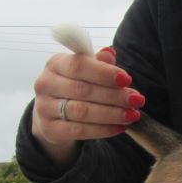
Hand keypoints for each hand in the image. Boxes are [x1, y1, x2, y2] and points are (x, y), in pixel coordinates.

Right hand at [31, 46, 143, 168]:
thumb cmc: (76, 86)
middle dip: (114, 96)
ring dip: (111, 114)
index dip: (104, 73)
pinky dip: (102, 130)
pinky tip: (120, 127)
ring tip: (132, 115)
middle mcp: (45, 84)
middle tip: (137, 100)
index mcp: (56, 63)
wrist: (53, 115)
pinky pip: (79, 130)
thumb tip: (110, 52)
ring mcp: (44, 107)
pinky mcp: (49, 129)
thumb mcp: (87, 72)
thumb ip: (99, 63)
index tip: (127, 79)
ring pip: (82, 111)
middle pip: (83, 90)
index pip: (79, 65)